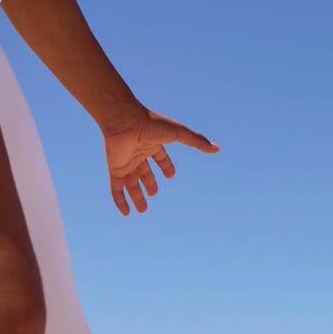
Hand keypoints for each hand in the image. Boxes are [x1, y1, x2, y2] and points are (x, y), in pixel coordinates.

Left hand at [100, 108, 220, 214]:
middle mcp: (138, 153)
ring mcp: (126, 162)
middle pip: (144, 172)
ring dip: (137, 196)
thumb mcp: (178, 133)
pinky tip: (125, 213)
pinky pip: (116, 188)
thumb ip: (197, 141)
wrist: (124, 120)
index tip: (171, 176)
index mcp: (152, 143)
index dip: (165, 166)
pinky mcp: (115, 168)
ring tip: (142, 210)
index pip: (160, 157)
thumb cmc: (151, 123)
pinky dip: (120, 200)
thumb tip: (217, 149)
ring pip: (131, 183)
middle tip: (154, 195)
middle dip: (149, 183)